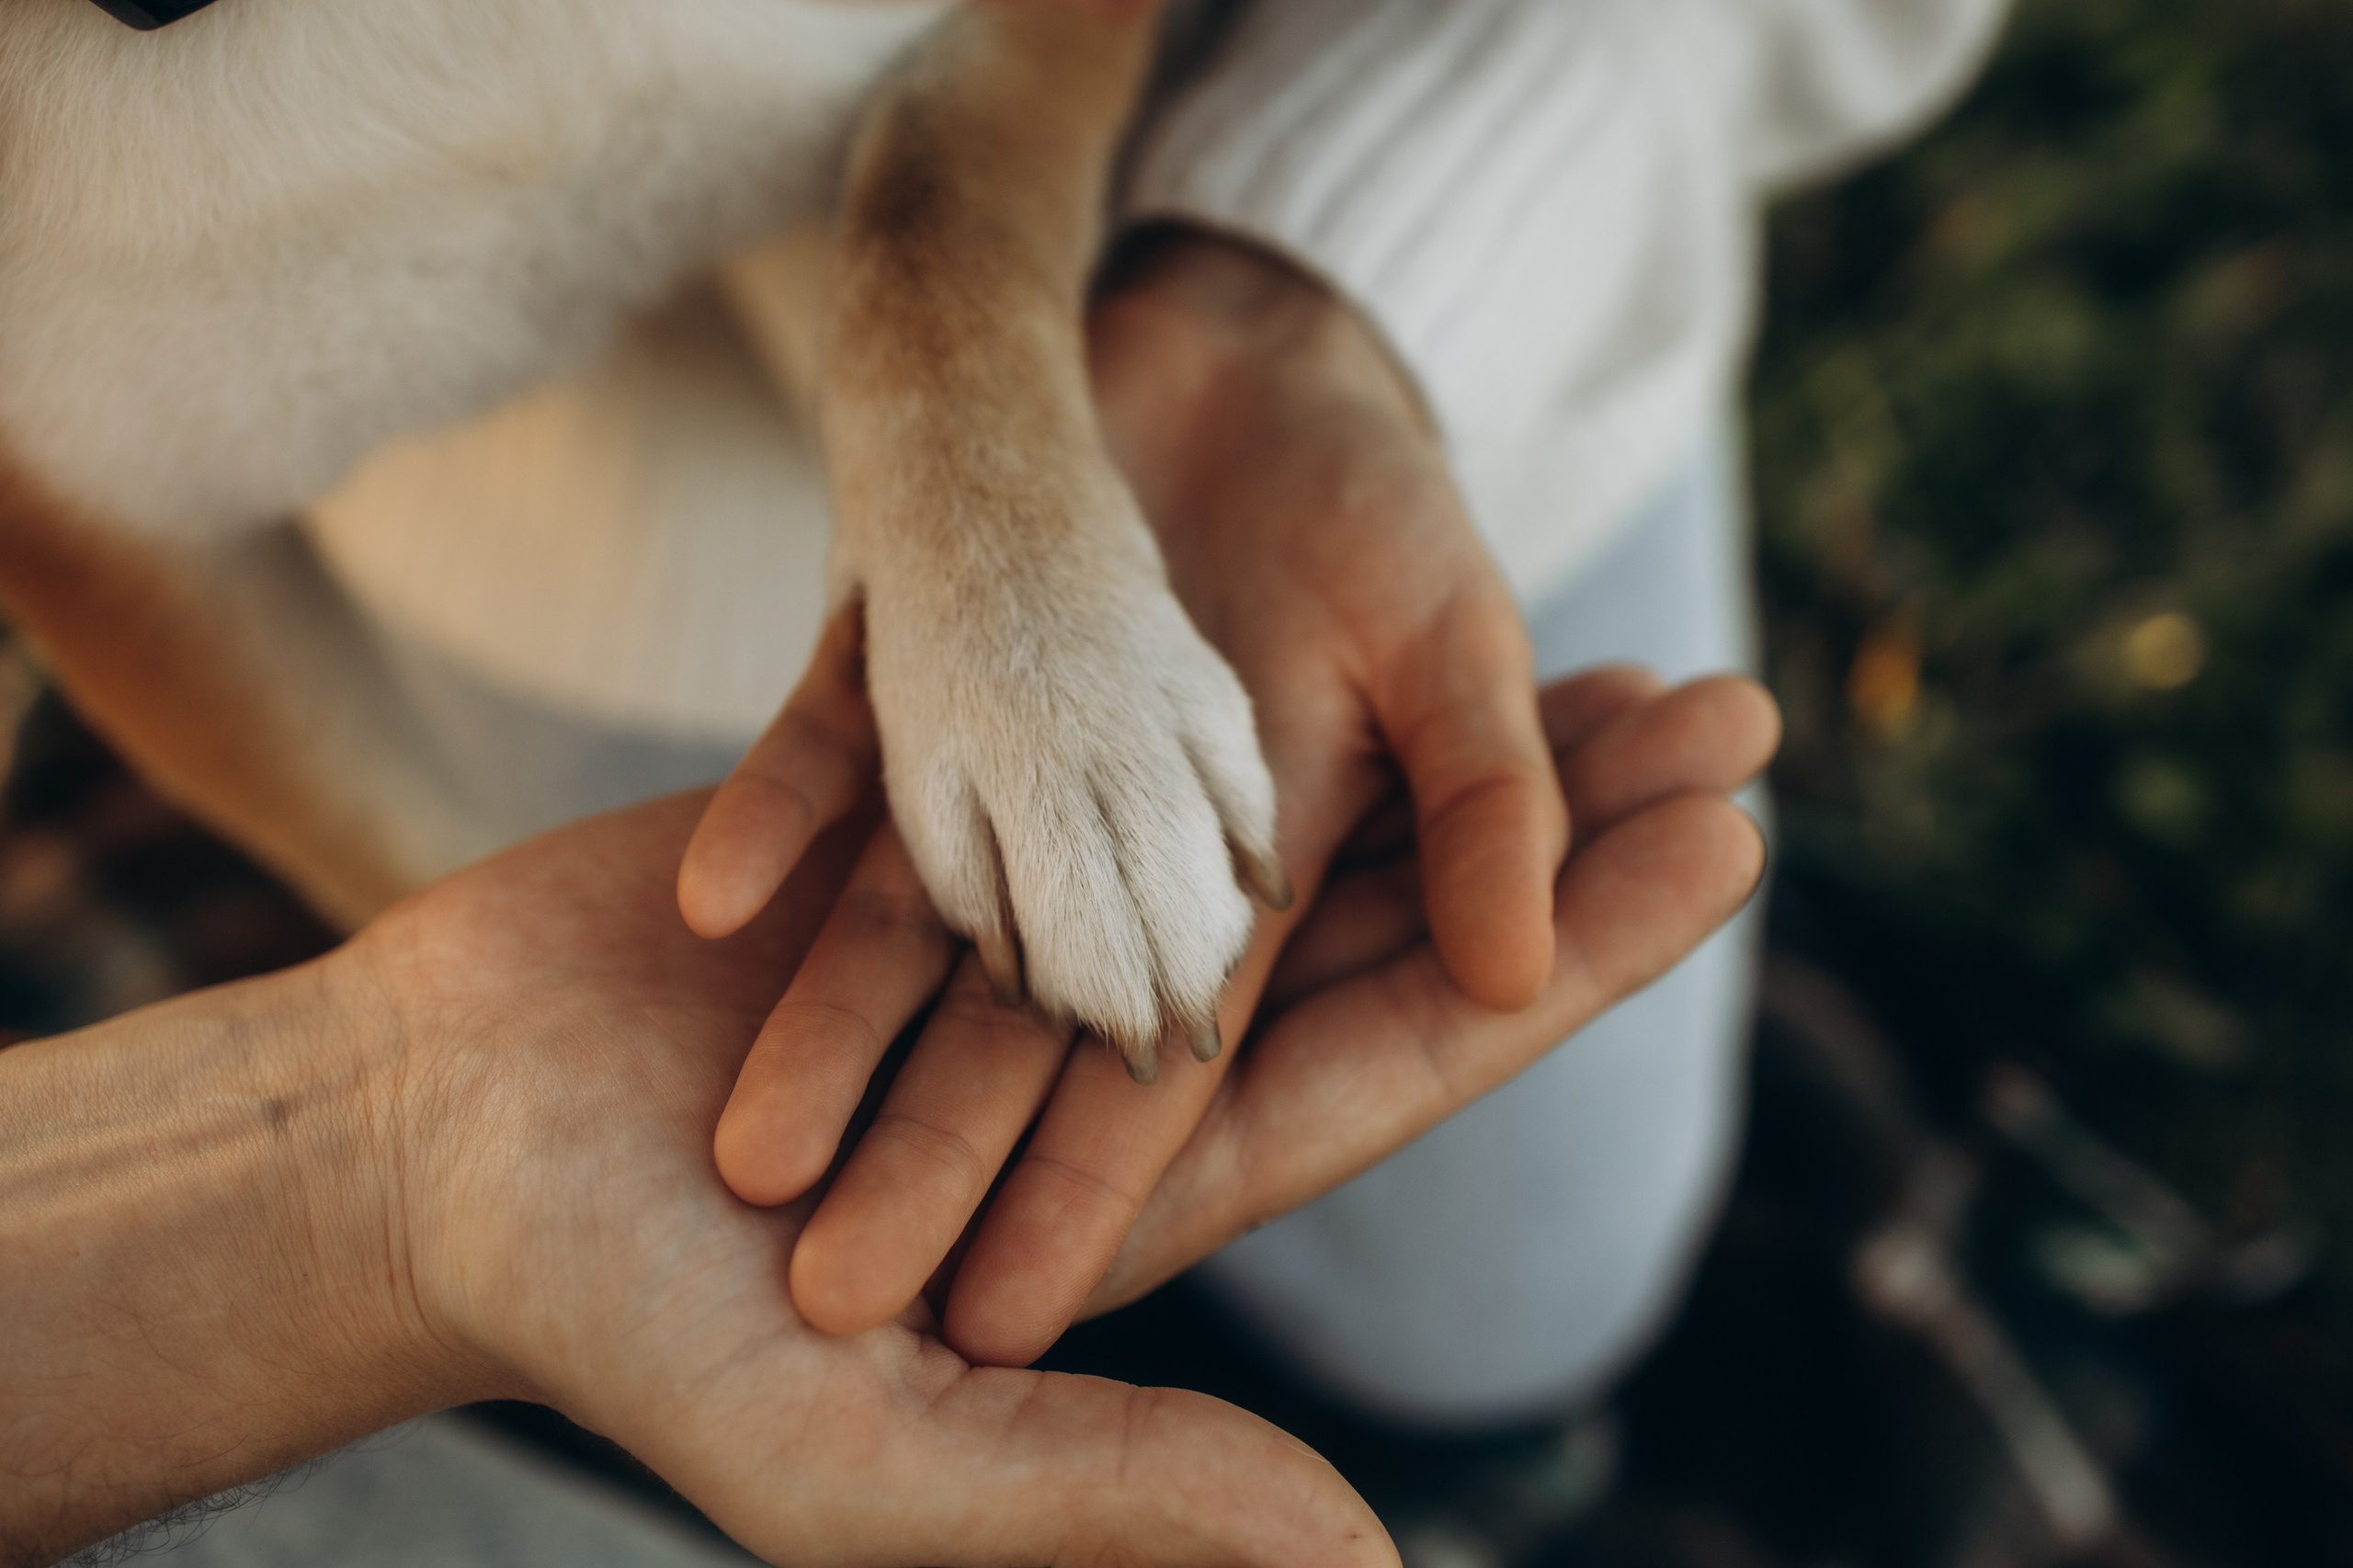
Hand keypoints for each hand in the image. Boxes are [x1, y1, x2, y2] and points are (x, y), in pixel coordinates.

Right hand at [1, 663, 1766, 1565]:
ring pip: (1297, 806)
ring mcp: (1054, 930)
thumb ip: (1111, 1493)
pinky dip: (1253, 659)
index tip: (1735, 842)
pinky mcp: (959, 833)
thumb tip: (1369, 1563)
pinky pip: (1143, 735)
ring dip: (1439, 724)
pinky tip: (1336, 585)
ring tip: (1589, 630)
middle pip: (1400, 914)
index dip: (1588, 954)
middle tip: (1732, 699)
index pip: (1421, 1048)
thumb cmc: (628, 1325)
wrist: (438, 1156)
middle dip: (1565, 820)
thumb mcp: (868, 1455)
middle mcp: (1137, 1047)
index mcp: (1162, 1183)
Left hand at [701, 228, 1607, 1363]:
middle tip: (831, 1298)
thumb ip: (1487, 797)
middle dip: (932, 1159)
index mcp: (1239, 884)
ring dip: (825, 1028)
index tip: (1008, 1318)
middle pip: (1011, 1035)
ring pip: (902, 923)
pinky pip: (835, 743)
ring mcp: (999, 763)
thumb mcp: (1455, 648)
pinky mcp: (919, 662)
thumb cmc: (1381, 507)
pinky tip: (710, 894)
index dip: (1090, 1187)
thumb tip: (1517, 968)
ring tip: (748, 1153)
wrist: (1258, 352)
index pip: (1164, 1067)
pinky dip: (782, 808)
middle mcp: (1102, 856)